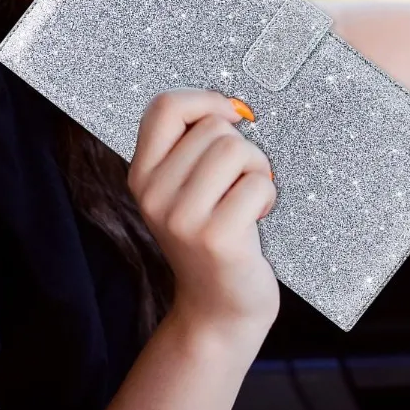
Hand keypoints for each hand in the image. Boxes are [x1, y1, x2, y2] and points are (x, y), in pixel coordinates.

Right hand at [127, 88, 279, 338]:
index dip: (204, 101)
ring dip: (257, 170)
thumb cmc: (210, 237)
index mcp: (142, 174)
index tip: (228, 118)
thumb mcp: (184, 188)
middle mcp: (154, 194)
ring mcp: (182, 217)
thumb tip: (232, 106)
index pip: (164, 107)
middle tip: (237, 182)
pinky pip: (258, 183)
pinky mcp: (216, 237)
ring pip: (236, 150)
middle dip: (240, 147)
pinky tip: (256, 219)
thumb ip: (193, 144)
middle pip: (213, 127)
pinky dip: (268, 196)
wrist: (217, 308)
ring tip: (247, 198)